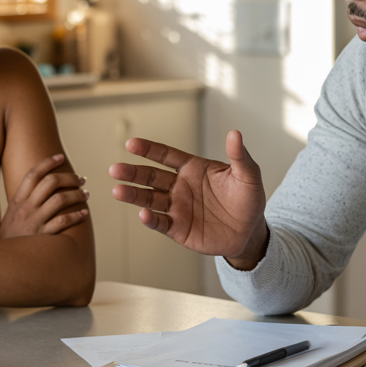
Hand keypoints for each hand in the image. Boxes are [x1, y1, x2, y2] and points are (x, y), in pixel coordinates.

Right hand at [0, 154, 88, 239]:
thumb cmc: (8, 240)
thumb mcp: (9, 217)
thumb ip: (22, 204)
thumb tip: (39, 192)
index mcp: (17, 201)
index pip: (33, 174)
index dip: (48, 162)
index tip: (61, 157)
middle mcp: (25, 209)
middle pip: (50, 182)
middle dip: (69, 177)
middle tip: (81, 179)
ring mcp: (34, 222)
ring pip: (60, 200)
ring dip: (76, 194)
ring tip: (85, 194)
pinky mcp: (42, 237)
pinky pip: (63, 222)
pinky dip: (76, 216)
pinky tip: (83, 214)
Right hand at [109, 130, 267, 264]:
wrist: (249, 232)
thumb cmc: (248, 201)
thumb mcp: (248, 176)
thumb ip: (239, 157)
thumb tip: (235, 134)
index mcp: (193, 169)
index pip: (166, 156)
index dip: (149, 149)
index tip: (131, 144)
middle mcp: (180, 187)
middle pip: (151, 177)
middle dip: (133, 173)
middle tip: (115, 169)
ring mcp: (177, 208)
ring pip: (150, 199)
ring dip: (134, 195)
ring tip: (117, 190)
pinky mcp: (178, 229)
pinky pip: (161, 223)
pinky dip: (151, 220)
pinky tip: (143, 215)